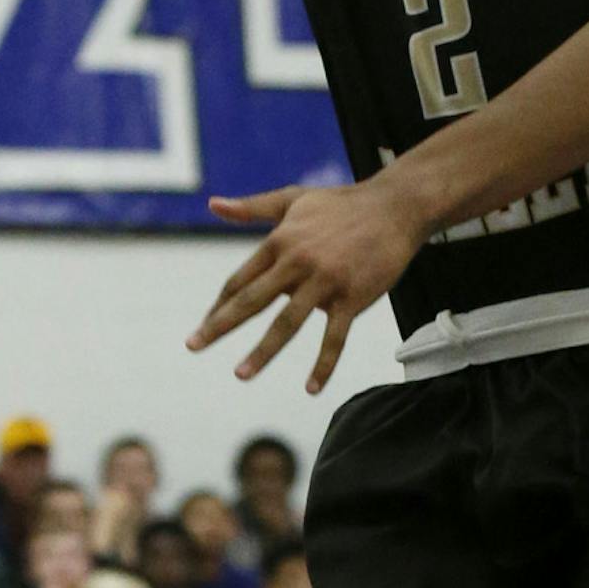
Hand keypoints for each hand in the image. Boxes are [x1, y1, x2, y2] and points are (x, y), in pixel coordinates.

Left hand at [190, 178, 428, 393]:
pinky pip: (334, 337)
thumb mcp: (293, 199)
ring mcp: (325, 281)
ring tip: (240, 374)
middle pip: (251, 300)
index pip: (240, 279)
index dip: (219, 305)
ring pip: (287, 322)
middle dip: (220, 325)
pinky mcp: (352, 296)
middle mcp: (297, 261)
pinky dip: (323, 364)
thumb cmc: (343, 203)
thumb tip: (213, 205)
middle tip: (193, 346)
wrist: (395, 207)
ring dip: (262, 351)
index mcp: (280, 241)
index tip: (203, 327)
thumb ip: (252, 207)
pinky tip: (311, 387)